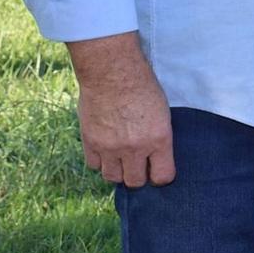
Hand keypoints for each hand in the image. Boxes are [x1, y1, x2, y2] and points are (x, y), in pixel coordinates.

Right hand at [67, 32, 175, 187]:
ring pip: (112, 178)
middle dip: (137, 175)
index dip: (159, 176)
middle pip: (135, 182)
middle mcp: (136, 148)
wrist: (112, 70)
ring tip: (119, 157)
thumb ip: (157, 136)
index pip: (162, 176)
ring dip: (117, 170)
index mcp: (159, 138)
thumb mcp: (161, 110)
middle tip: (136, 164)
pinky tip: (104, 148)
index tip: (156, 170)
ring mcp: (111, 147)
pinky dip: (99, 160)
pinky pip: (94, 165)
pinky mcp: (91, 142)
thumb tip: (154, 156)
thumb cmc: (141, 84)